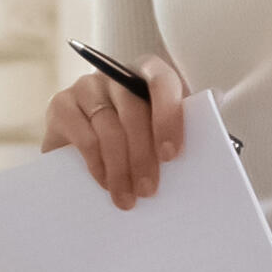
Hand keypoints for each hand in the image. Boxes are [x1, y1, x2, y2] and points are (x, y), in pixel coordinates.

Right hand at [39, 51, 195, 209]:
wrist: (82, 153)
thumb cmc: (135, 143)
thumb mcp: (159, 134)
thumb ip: (181, 132)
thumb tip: (210, 134)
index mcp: (149, 73)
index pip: (161, 83)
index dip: (167, 117)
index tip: (170, 156)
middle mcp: (116, 74)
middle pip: (133, 110)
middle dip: (142, 155)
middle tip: (148, 190)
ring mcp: (87, 86)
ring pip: (108, 127)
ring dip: (120, 168)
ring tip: (127, 198)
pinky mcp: (61, 103)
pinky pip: (83, 136)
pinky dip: (96, 164)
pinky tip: (105, 183)